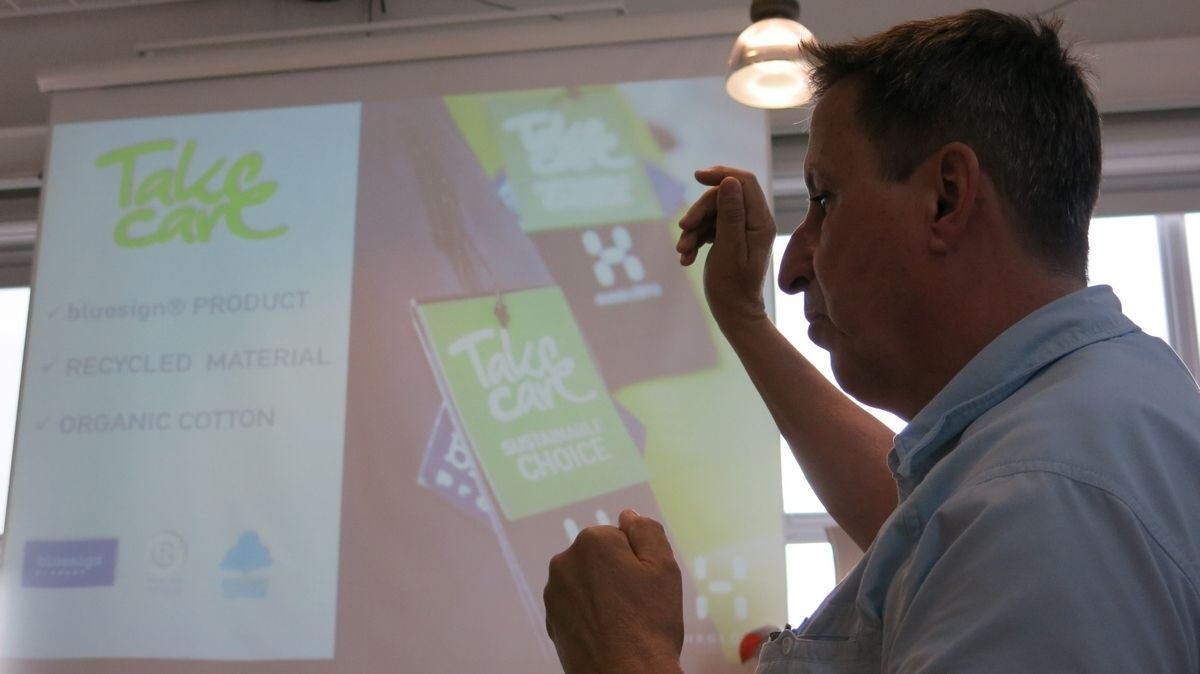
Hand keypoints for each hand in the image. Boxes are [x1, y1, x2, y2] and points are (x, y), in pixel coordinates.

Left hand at [544, 509, 683, 673]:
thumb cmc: (649, 623)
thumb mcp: (664, 567)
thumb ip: (647, 531)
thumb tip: (627, 515)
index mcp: (592, 541)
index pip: (620, 538)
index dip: (638, 561)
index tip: (645, 585)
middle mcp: (564, 562)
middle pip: (600, 559)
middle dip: (616, 575)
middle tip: (637, 605)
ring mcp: (554, 594)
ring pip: (587, 583)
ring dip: (602, 595)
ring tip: (622, 622)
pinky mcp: (551, 621)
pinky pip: (577, 608)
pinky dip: (590, 616)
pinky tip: (607, 634)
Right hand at [676, 167, 776, 330]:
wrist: (733, 314)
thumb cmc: (733, 286)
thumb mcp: (728, 248)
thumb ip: (730, 214)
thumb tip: (729, 181)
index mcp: (761, 221)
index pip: (745, 182)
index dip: (721, 174)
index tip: (697, 176)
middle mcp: (754, 222)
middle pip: (723, 197)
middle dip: (700, 210)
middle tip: (683, 229)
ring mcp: (741, 230)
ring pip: (712, 213)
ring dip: (693, 229)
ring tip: (683, 251)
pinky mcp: (728, 238)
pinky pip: (708, 227)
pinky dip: (694, 239)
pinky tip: (686, 258)